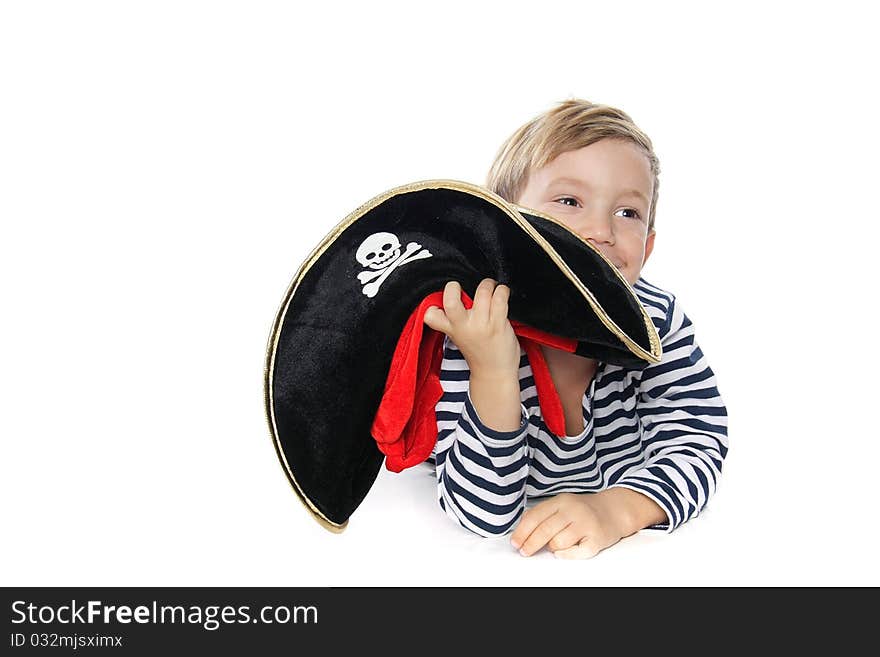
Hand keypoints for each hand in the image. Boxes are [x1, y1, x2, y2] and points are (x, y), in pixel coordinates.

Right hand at [423, 278, 520, 377]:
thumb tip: (463, 293)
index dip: (434, 302)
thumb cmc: (480, 353)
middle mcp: (464, 326)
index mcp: (451, 329)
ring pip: (483, 291)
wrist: (494, 374)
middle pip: (451, 300)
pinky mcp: (498, 324)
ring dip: (488, 284)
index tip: (444, 299)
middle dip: (455, 286)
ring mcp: (481, 325)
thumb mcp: (459, 337)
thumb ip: (456, 319)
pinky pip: (500, 298)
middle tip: (463, 288)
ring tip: (492, 288)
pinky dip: (503, 291)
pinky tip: (502, 294)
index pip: (430, 314)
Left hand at [509, 491, 630, 559]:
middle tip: (524, 552)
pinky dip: (566, 555)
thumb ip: (543, 513)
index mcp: (561, 501)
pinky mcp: (597, 539)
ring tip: (554, 545)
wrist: (614, 510)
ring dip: (551, 547)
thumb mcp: (562, 504)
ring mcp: (586, 524)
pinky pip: (576, 553)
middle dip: (531, 543)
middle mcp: (573, 510)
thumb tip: (521, 527)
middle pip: (545, 530)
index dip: (522, 531)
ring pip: (558, 542)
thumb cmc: (582, 510)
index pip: (536, 516)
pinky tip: (563, 552)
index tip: (515, 542)